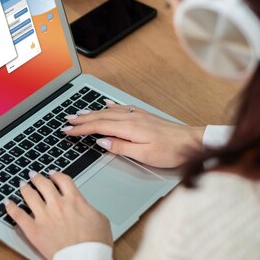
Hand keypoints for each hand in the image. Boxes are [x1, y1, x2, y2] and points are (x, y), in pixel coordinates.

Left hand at [5, 171, 112, 259]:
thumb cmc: (95, 243)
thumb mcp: (101, 219)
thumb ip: (88, 208)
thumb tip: (84, 207)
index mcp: (74, 200)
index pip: (62, 180)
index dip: (56, 174)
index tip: (53, 174)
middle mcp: (57, 204)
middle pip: (43, 184)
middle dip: (37, 177)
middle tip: (33, 175)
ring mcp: (43, 216)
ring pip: (29, 195)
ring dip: (25, 188)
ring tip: (22, 185)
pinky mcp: (33, 230)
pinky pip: (18, 215)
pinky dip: (11, 207)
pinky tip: (8, 203)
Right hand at [63, 100, 204, 167]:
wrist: (192, 141)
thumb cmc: (171, 151)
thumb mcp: (145, 155)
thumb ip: (121, 147)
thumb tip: (102, 141)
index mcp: (129, 128)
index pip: (99, 127)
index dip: (82, 129)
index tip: (68, 131)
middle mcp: (132, 118)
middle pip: (101, 117)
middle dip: (82, 119)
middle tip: (67, 120)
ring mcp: (138, 115)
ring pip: (109, 111)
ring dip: (93, 112)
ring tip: (79, 113)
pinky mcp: (144, 116)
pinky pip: (121, 108)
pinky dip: (110, 106)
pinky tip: (106, 104)